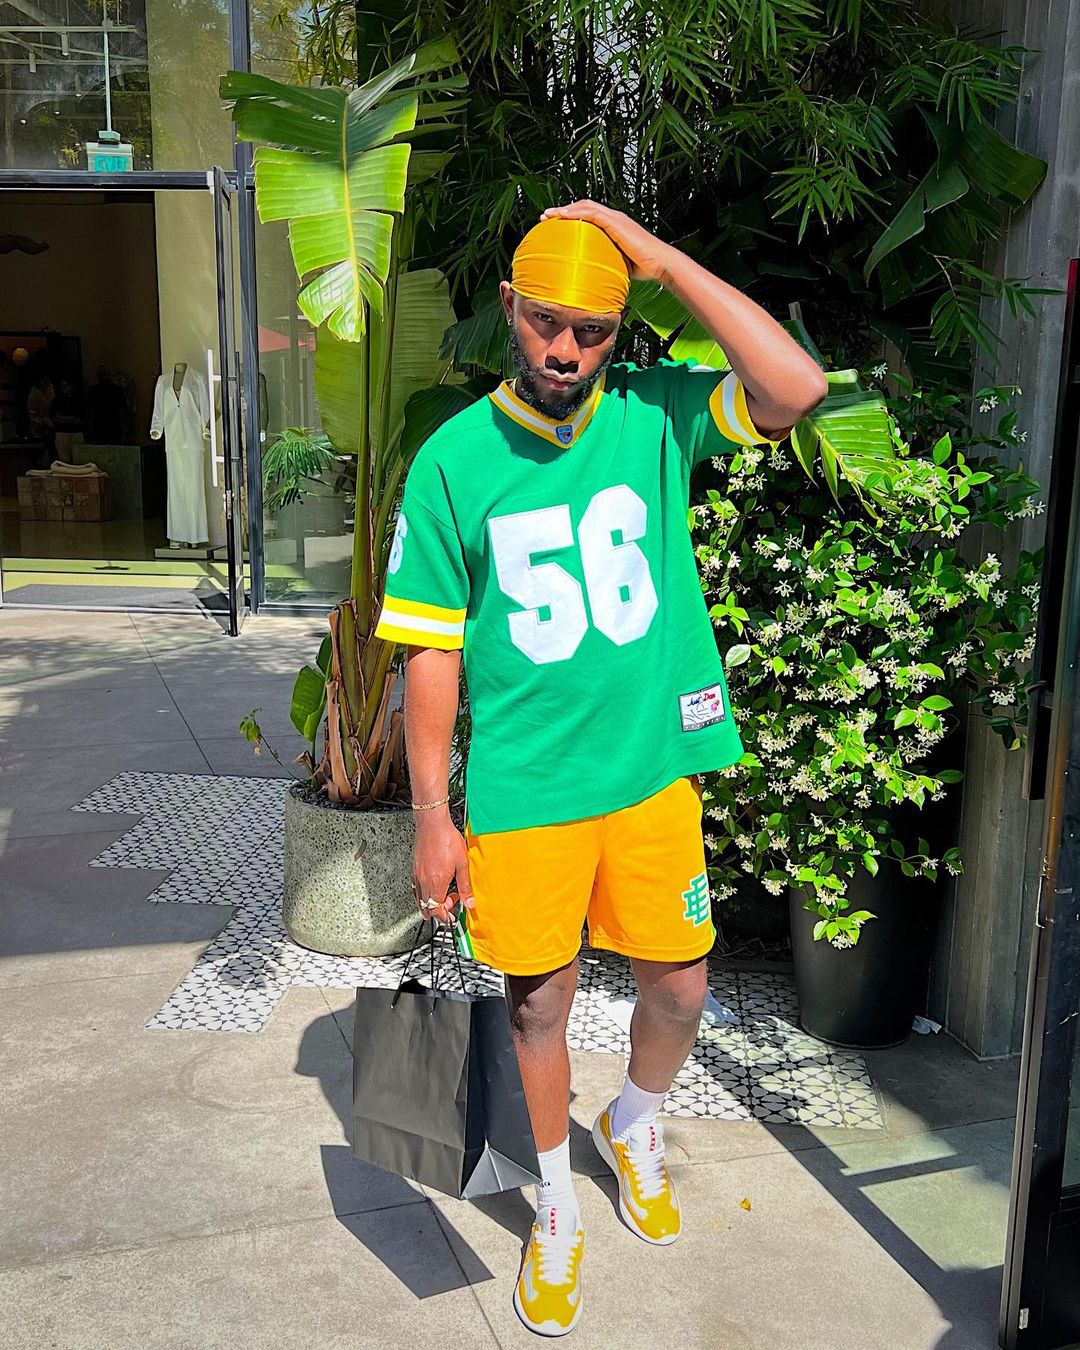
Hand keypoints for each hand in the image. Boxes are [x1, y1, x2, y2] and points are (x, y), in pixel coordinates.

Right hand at [412, 813, 474, 924]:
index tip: (451, 916)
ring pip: (419, 898)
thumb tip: (469, 901)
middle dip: (438, 910)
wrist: (432, 823)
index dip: (444, 916)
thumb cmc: (446, 838)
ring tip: (440, 900)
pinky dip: (423, 893)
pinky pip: (416, 887)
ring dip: (429, 903)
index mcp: (437, 882)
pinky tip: (429, 888)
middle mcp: (424, 880)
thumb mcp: (462, 863)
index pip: (437, 908)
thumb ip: (465, 885)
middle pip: (426, 906)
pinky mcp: (414, 868)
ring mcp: (417, 874)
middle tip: (449, 905)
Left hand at [538, 200, 675, 283]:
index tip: (556, 223)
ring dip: (564, 209)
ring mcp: (615, 219)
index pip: (590, 215)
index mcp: (615, 226)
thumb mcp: (619, 264)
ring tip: (548, 215)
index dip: (572, 217)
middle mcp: (615, 218)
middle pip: (584, 207)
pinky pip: (591, 214)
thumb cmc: (644, 268)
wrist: (660, 264)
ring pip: (584, 207)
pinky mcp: (616, 223)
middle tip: (546, 217)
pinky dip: (574, 213)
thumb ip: (606, 265)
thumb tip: (592, 279)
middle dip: (563, 210)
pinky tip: (561, 217)